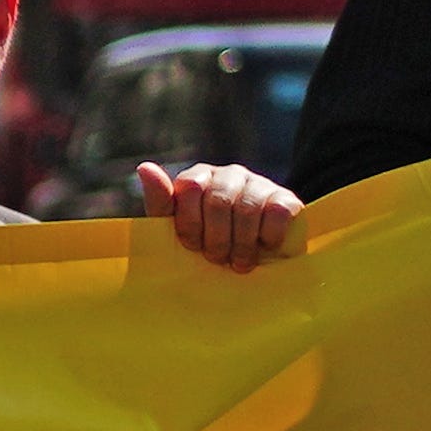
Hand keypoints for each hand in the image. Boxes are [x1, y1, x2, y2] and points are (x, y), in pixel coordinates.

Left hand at [136, 159, 301, 272]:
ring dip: (241, 245)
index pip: (189, 188)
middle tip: (218, 259)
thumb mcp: (175, 229)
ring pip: (247, 210)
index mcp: (198, 178)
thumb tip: (145, 167)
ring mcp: (259, 183)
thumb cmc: (206, 243)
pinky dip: (268, 238)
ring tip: (239, 263)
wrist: (252, 258)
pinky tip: (264, 248)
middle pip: (218, 202)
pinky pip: (276, 213)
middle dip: (216, 240)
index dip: (190, 224)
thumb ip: (160, 203)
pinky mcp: (286, 198)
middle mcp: (229, 174)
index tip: (192, 246)